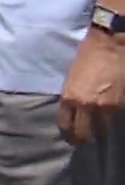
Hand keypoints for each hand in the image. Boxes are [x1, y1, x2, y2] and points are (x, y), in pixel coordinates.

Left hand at [58, 28, 124, 143]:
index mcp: (70, 98)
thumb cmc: (88, 56)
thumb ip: (73, 96)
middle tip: (87, 140)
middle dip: (85, 139)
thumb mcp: (72, 78)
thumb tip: (75, 112)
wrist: (111, 44)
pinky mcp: (123, 105)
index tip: (71, 138)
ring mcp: (108, 107)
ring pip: (104, 131)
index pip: (66, 126)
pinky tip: (114, 122)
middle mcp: (87, 106)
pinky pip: (117, 120)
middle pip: (85, 134)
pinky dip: (115, 122)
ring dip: (102, 132)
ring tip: (101, 132)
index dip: (69, 135)